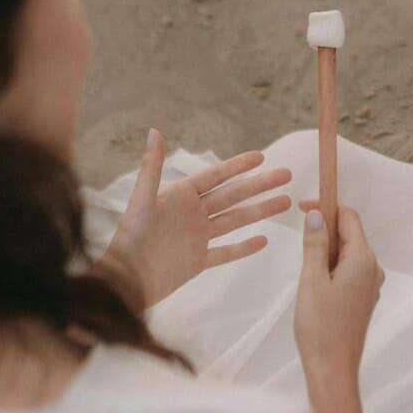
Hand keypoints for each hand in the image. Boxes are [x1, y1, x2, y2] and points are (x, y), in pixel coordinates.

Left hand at [100, 129, 291, 307]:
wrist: (125, 282)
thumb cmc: (129, 240)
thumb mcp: (142, 201)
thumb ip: (152, 167)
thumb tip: (153, 131)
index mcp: (180, 197)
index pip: (215, 176)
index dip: (238, 166)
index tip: (262, 156)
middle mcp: (192, 214)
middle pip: (233, 195)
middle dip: (260, 185)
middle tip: (287, 174)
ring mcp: (198, 238)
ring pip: (236, 221)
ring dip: (261, 211)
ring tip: (286, 201)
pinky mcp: (198, 262)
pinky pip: (226, 252)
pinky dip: (244, 247)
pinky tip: (264, 240)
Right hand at [294, 204, 384, 412]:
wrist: (333, 370)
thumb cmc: (320, 327)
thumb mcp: (311, 280)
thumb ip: (314, 245)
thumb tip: (316, 214)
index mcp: (363, 260)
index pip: (349, 218)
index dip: (327, 206)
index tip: (301, 206)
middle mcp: (373, 269)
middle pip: (349, 234)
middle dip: (324, 229)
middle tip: (297, 236)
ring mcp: (370, 285)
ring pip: (347, 254)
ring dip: (325, 250)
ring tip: (303, 265)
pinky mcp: (362, 299)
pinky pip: (347, 271)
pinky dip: (330, 266)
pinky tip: (313, 281)